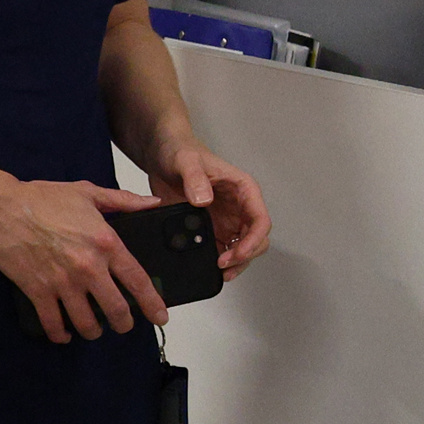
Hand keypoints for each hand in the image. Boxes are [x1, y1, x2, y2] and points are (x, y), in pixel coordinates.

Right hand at [0, 175, 167, 341]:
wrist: (2, 209)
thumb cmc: (43, 199)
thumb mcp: (89, 193)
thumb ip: (124, 201)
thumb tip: (153, 202)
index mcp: (105, 243)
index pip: (138, 280)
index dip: (152, 303)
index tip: (160, 317)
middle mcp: (88, 268)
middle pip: (116, 309)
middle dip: (124, 323)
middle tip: (124, 325)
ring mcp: (63, 283)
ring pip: (86, 322)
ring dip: (93, 331)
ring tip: (94, 329)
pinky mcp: (38, 292)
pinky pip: (53, 323)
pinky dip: (61, 334)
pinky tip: (65, 334)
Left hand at [143, 136, 274, 272]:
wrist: (162, 157)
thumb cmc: (181, 152)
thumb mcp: (186, 161)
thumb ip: (195, 178)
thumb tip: (204, 200)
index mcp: (243, 190)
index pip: (260, 220)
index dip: (253, 241)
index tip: (238, 253)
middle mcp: (239, 208)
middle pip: (256, 239)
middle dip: (244, 256)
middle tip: (223, 265)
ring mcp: (226, 220)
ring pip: (242, 249)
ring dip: (235, 263)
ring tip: (219, 272)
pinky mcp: (211, 229)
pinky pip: (222, 250)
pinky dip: (217, 262)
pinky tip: (207, 267)